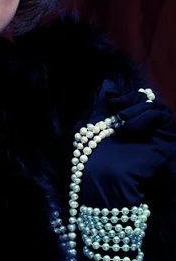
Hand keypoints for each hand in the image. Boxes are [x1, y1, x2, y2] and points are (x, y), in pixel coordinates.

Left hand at [79, 80, 175, 208]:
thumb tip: (109, 83)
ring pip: (157, 107)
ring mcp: (155, 135)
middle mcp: (144, 128)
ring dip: (138, 108)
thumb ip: (104, 103)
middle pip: (147, 101)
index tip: (110, 100)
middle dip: (131, 100)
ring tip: (122, 120)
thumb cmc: (94, 154)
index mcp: (128, 123)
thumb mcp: (96, 123)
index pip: (135, 99)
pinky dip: (147, 116)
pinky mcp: (165, 142)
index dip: (124, 96)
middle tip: (117, 110)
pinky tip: (130, 127)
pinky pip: (164, 118)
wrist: (102, 177)